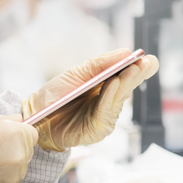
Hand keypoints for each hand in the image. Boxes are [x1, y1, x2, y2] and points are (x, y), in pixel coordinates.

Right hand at [0, 114, 37, 182]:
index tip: (7, 137)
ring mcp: (16, 176)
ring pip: (17, 169)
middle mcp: (21, 155)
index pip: (31, 134)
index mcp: (18, 134)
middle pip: (25, 152)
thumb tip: (17, 119)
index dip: (18, 134)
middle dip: (13, 150)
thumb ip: (3, 119)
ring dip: (7, 167)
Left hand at [21, 49, 158, 151]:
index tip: (147, 58)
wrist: (36, 115)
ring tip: (130, 71)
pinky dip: (109, 97)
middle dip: (137, 75)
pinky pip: (105, 111)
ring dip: (125, 84)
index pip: (127, 77)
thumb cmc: (57, 94)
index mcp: (107, 88)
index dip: (139, 69)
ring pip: (118, 99)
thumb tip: (125, 52)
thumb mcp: (77, 74)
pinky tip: (114, 84)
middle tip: (146, 63)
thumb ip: (99, 65)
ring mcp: (105, 117)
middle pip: (127, 88)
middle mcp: (110, 103)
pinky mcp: (98, 130)